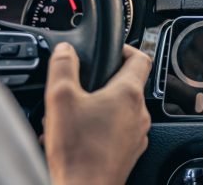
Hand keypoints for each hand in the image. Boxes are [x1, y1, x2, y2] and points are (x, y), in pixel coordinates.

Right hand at [43, 43, 151, 184]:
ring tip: (74, 117)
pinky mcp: (129, 152)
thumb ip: (63, 67)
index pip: (141, 57)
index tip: (112, 52)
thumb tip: (64, 50)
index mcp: (129, 93)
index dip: (126, 49)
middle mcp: (140, 112)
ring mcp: (137, 134)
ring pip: (121, 111)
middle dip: (104, 84)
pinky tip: (78, 138)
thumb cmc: (77, 150)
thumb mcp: (61, 99)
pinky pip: (118, 132)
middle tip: (82, 89)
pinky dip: (101, 129)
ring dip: (100, 109)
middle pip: (128, 86)